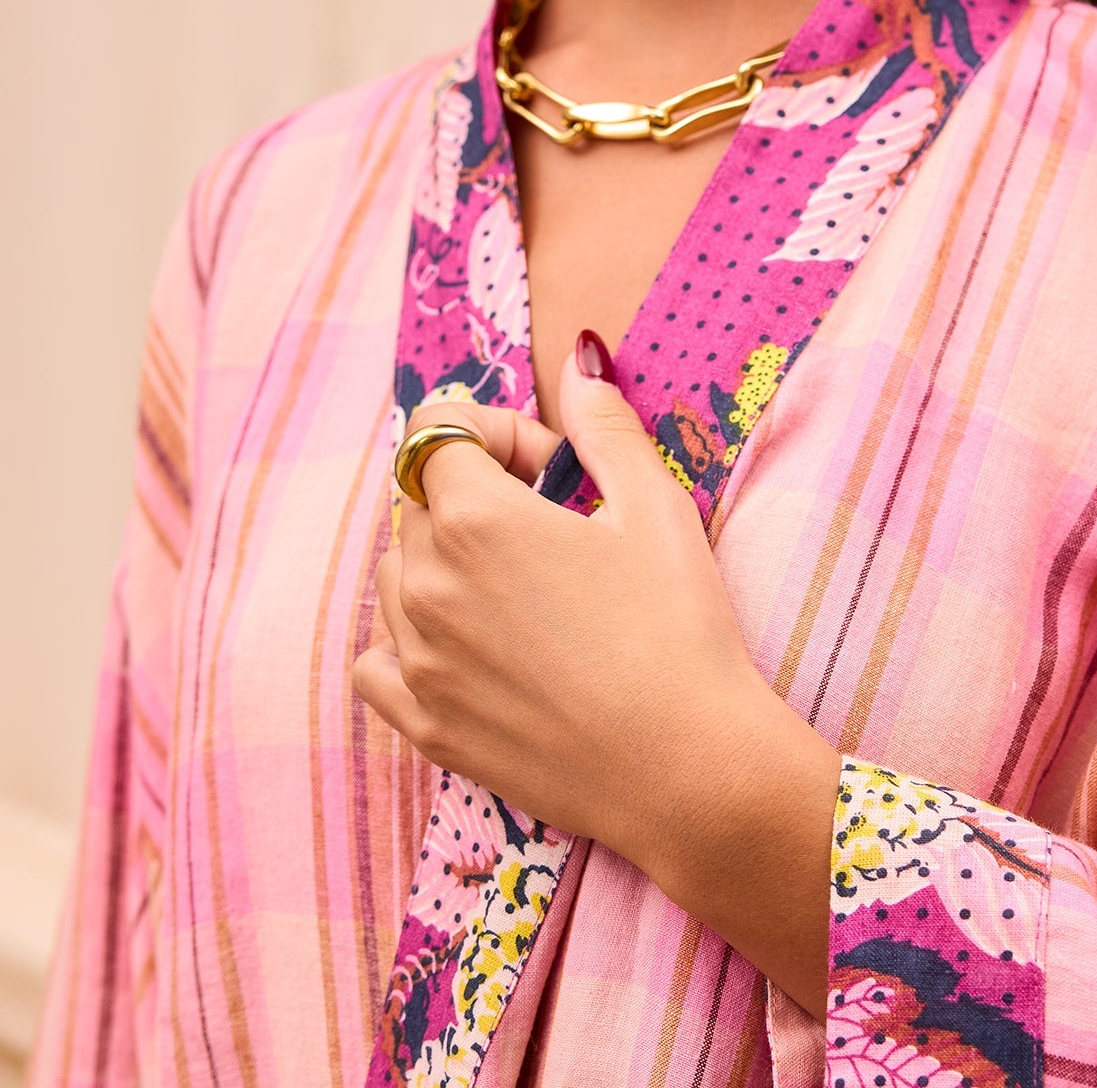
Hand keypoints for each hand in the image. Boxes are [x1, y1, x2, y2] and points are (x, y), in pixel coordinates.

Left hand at [352, 333, 812, 881]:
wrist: (690, 766)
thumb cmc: (680, 629)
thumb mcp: (655, 507)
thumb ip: (604, 426)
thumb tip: (580, 359)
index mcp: (475, 519)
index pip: (439, 430)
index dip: (499, 433)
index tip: (552, 465)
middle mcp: (426, 585)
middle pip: (420, 500)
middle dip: (477, 491)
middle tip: (557, 526)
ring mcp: (418, 661)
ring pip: (397, 575)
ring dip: (445, 560)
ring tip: (524, 587)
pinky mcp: (425, 726)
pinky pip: (377, 660)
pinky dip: (407, 638)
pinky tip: (465, 643)